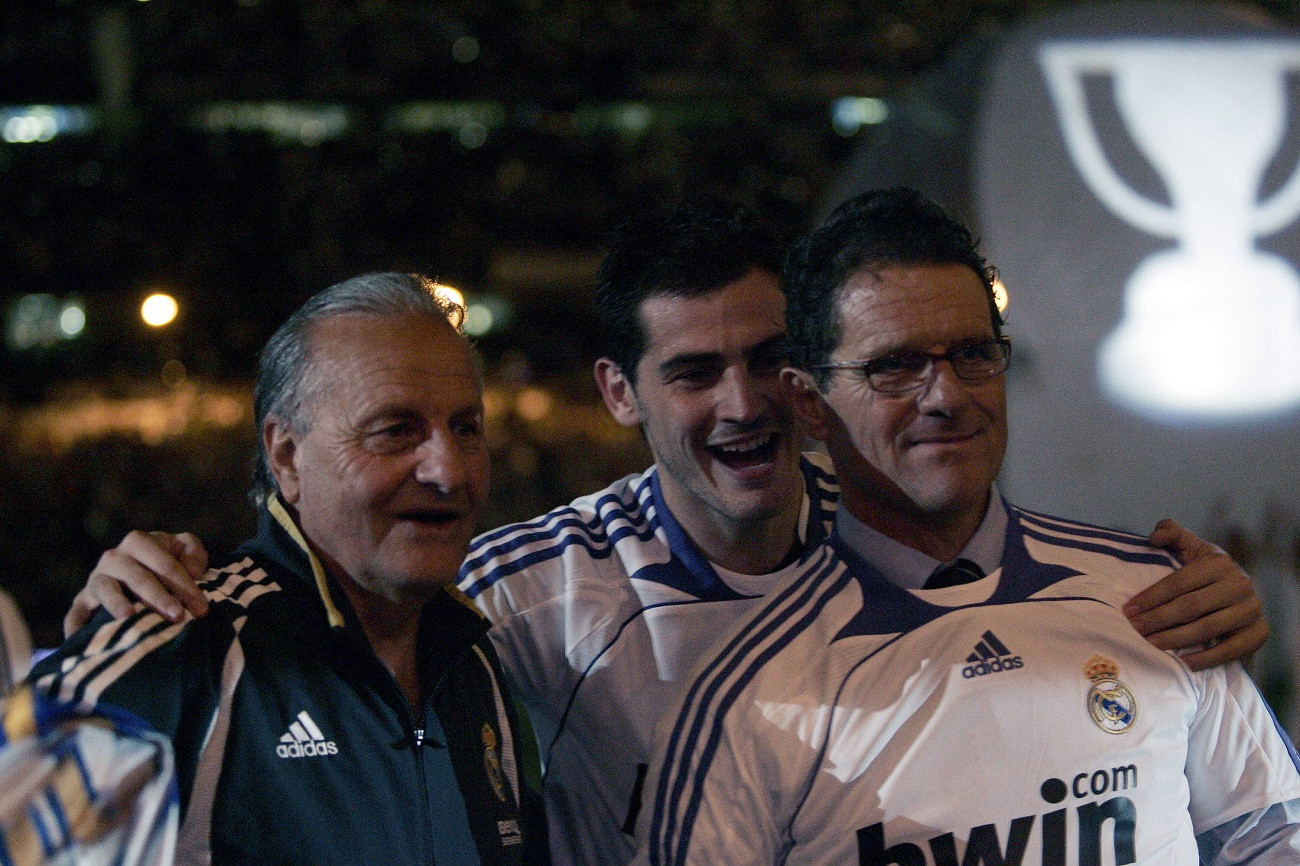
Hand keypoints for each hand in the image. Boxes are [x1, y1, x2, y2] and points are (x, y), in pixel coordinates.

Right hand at [63, 530, 210, 636]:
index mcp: (140, 542)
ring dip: (118, 603)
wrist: (139, 572)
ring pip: (106, 589)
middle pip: (138, 577)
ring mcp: (97, 578)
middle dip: (159, 597)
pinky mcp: (83, 599)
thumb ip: (193, 553)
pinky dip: (75, 624)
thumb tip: (193, 571)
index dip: (185, 585)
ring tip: (129, 617)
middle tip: (178, 617)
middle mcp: (115, 557)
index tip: (201, 609)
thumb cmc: (168, 563)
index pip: (165, 564)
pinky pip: (76, 611)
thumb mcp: (185, 551)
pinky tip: (80, 638)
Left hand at [1124, 519, 1266, 671]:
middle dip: (1157, 620)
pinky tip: (1182, 662)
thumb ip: (1172, 533)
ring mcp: (1251, 610)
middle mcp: (1239, 585)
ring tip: (1150, 645)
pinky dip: (1205, 658)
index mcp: (1219, 563)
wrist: (1242, 592)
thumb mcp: (1191, 547)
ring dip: (1175, 639)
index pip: (1179, 583)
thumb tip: (1154, 537)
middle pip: (1190, 607)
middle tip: (1134, 630)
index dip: (1151, 597)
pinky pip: (1229, 650)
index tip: (1128, 610)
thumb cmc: (1206, 570)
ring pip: (1206, 629)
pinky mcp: (1259, 633)